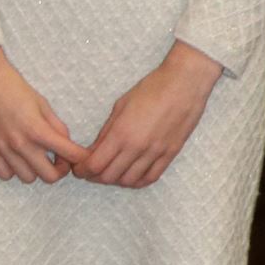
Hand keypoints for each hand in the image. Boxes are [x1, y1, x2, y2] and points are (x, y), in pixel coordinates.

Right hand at [0, 45, 83, 183]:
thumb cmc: (12, 86)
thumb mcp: (42, 103)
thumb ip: (56, 126)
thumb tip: (65, 143)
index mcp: (38, 129)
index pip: (70, 154)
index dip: (80, 157)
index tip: (80, 156)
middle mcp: (20, 144)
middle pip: (50, 177)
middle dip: (60, 169)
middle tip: (58, 159)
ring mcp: (2, 149)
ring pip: (28, 178)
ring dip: (36, 170)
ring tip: (35, 157)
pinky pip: (5, 175)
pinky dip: (14, 170)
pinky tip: (15, 157)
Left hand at [78, 41, 220, 188]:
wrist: (185, 84)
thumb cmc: (151, 89)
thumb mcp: (120, 106)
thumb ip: (106, 132)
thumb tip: (94, 151)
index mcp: (121, 133)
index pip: (95, 165)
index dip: (83, 170)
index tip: (79, 168)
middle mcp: (137, 147)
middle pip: (109, 177)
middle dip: (96, 176)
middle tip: (92, 171)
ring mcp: (155, 153)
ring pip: (129, 181)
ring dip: (116, 180)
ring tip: (111, 171)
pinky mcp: (170, 154)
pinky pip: (151, 178)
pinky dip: (137, 181)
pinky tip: (131, 174)